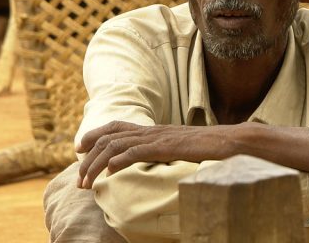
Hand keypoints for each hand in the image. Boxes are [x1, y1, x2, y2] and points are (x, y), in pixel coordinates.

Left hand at [76, 121, 230, 188]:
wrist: (230, 141)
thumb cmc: (210, 147)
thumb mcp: (182, 148)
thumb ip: (166, 151)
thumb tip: (155, 160)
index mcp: (155, 130)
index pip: (117, 126)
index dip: (95, 135)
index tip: (79, 149)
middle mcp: (153, 130)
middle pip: (110, 136)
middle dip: (88, 156)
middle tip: (78, 178)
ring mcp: (159, 137)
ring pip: (117, 145)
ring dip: (97, 164)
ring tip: (86, 182)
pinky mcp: (167, 147)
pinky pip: (137, 151)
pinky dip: (119, 160)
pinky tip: (110, 171)